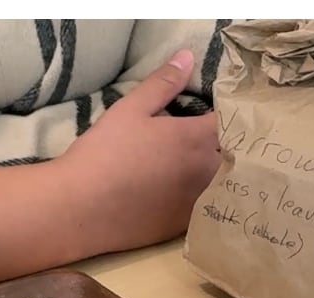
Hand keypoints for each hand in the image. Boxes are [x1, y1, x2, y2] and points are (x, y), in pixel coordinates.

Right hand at [60, 49, 221, 252]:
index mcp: (196, 138)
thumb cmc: (105, 152)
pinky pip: (206, 207)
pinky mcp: (187, 224)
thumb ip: (163, 83)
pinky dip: (202, 198)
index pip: (230, 121)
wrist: (82, 208)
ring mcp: (199, 200)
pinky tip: (184, 194)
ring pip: (221, 183)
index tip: (218, 112)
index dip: (227, 114)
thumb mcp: (130, 110)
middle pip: (231, 154)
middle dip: (225, 145)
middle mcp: (206, 171)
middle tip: (207, 140)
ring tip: (198, 166)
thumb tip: (187, 57)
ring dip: (217, 173)